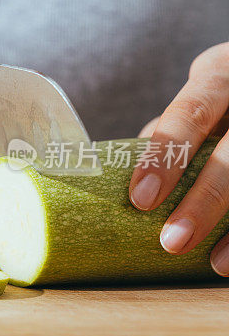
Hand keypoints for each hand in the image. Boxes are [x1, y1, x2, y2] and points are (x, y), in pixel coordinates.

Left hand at [129, 42, 228, 273]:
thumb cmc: (221, 97)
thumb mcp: (198, 97)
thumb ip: (169, 132)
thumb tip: (117, 175)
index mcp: (221, 73)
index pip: (190, 113)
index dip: (165, 157)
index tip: (141, 200)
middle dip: (205, 199)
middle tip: (171, 241)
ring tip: (215, 262)